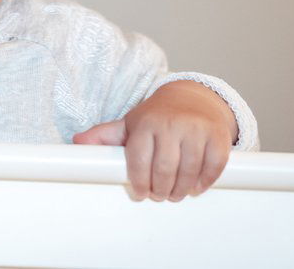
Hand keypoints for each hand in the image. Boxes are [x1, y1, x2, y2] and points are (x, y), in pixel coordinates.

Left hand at [72, 80, 235, 201]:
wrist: (192, 98)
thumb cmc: (157, 117)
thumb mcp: (129, 124)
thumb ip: (105, 136)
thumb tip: (76, 143)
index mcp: (145, 123)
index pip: (139, 161)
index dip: (139, 183)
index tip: (140, 193)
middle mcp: (171, 124)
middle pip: (164, 170)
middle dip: (160, 190)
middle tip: (158, 195)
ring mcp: (196, 129)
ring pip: (189, 171)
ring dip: (181, 190)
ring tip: (174, 194)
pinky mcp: (217, 136)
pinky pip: (213, 166)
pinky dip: (205, 182)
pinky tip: (195, 187)